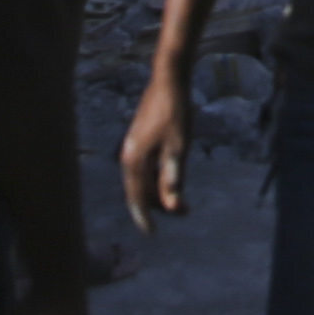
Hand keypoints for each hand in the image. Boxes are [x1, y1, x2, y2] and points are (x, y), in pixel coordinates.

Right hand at [117, 71, 197, 227]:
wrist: (169, 80)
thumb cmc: (175, 113)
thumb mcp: (179, 148)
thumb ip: (173, 178)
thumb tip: (172, 207)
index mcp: (134, 160)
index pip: (137, 197)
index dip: (144, 217)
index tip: (152, 235)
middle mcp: (129, 155)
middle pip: (139, 191)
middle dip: (158, 205)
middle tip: (184, 212)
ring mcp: (133, 147)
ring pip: (143, 180)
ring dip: (159, 192)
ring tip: (183, 200)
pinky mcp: (139, 140)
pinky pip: (145, 168)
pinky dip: (157, 178)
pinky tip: (173, 179)